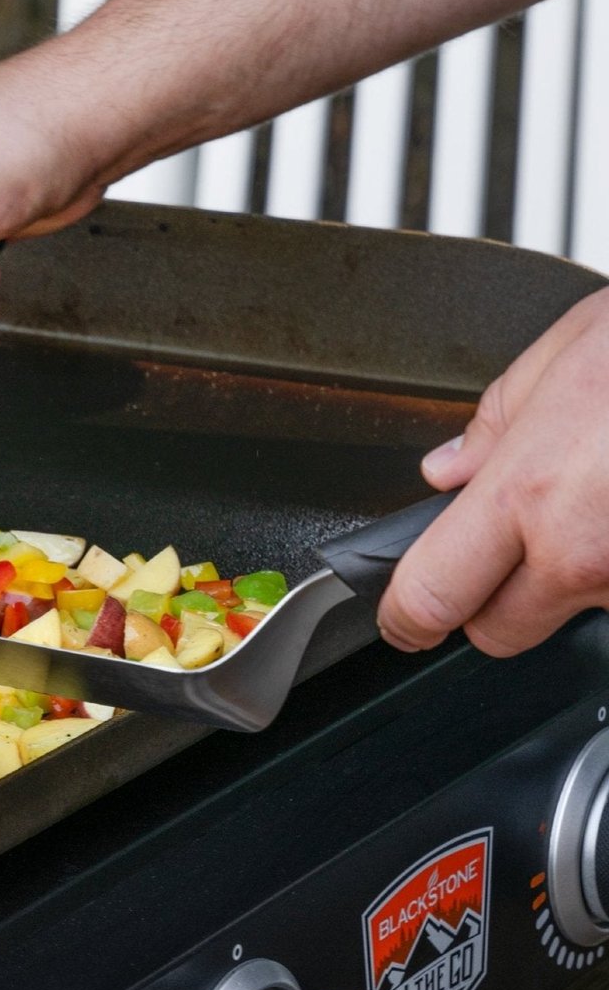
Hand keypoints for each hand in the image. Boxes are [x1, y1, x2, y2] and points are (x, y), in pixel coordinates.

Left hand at [380, 287, 608, 656]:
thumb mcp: (561, 357)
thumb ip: (491, 426)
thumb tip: (446, 472)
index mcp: (526, 494)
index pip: (431, 598)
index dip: (405, 617)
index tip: (402, 620)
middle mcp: (583, 552)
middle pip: (498, 632)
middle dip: (491, 601)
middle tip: (516, 542)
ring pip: (577, 614)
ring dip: (580, 576)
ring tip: (607, 497)